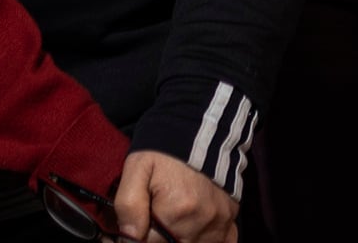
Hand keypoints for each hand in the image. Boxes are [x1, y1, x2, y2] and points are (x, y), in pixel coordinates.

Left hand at [115, 151, 236, 242]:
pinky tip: (193, 226)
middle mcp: (201, 221)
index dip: (136, 236)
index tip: (132, 224)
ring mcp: (219, 221)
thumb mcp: (136, 168)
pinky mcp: (230, 217)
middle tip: (153, 215)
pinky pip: (221, 242)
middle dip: (158, 236)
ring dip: (180, 236)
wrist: (198, 126)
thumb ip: (129, 204)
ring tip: (172, 215)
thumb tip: (128, 238)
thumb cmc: (164, 149)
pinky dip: (205, 239)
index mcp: (176, 211)